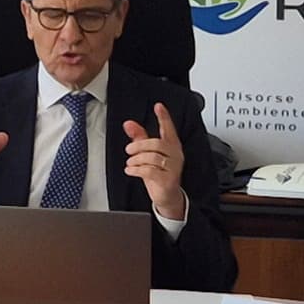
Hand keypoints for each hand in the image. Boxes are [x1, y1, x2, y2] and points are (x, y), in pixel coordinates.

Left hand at [122, 103, 189, 222]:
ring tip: (130, 163)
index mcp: (172, 146)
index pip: (169, 128)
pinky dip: (136, 170)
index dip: (164, 117)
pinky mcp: (168, 180)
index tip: (158, 106)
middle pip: (157, 143)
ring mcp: (173, 168)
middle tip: (129, 149)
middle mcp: (175, 155)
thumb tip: (128, 124)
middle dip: (139, 145)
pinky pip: (150, 171)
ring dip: (136, 159)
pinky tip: (131, 170)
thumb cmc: (159, 174)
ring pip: (152, 157)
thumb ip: (139, 138)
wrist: (168, 197)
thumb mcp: (147, 155)